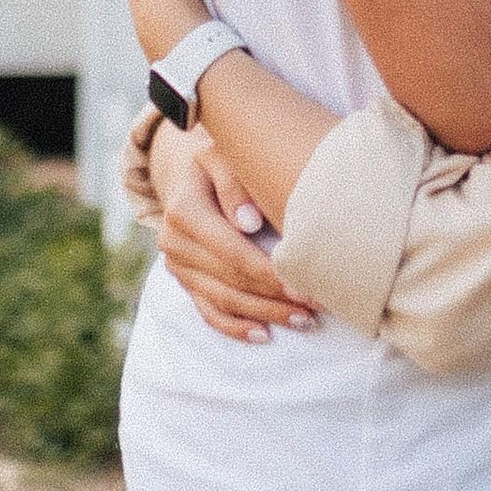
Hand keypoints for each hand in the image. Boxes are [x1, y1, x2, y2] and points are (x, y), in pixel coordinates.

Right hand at [149, 117, 318, 345]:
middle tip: (316, 307)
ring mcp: (177, 265)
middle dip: (275, 296)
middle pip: (230, 279)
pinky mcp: (185, 280)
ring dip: (264, 314)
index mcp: (184, 209)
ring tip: (304, 321)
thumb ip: (236, 183)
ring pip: (223, 299)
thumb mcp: (225, 155)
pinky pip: (207, 310)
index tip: (304, 286)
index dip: (268, 272)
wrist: (191, 171)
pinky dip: (235, 326)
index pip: (231, 250)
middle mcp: (174, 241)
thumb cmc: (222, 160)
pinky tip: (263, 335)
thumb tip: (249, 223)